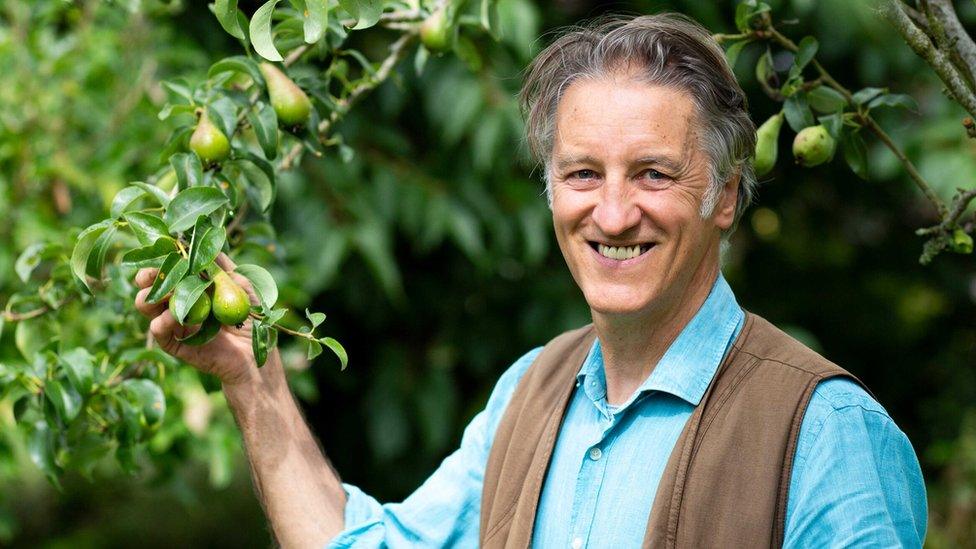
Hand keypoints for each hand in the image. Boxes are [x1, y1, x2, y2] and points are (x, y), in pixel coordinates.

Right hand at [134, 254, 264, 386]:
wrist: (257, 354)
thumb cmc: (252, 318)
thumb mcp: (241, 285)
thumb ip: (222, 266)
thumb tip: (205, 239)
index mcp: (192, 287)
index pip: (169, 269)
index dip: (161, 259)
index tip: (162, 249)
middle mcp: (179, 303)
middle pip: (151, 286)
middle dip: (147, 276)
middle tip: (149, 274)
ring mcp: (175, 323)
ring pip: (147, 306)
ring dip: (151, 296)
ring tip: (166, 294)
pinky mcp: (175, 344)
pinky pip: (158, 329)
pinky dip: (162, 320)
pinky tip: (175, 315)